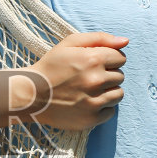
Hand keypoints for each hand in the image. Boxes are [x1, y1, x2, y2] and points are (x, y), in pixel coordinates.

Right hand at [0, 32, 126, 130]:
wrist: (30, 95)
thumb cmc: (50, 66)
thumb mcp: (70, 43)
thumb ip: (100, 38)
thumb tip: (126, 41)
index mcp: (93, 59)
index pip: (120, 58)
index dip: (109, 59)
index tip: (95, 63)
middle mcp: (97, 80)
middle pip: (120, 76)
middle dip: (108, 75)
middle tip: (88, 77)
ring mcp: (95, 101)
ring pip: (119, 94)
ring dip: (108, 91)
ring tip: (90, 90)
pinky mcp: (91, 119)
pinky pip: (111, 112)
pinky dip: (102, 108)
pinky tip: (87, 103)